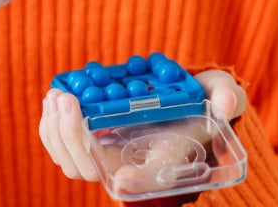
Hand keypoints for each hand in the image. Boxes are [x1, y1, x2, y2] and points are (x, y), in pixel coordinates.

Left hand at [38, 69, 246, 183]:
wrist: (178, 105)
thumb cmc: (200, 104)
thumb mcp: (220, 95)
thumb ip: (226, 96)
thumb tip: (225, 101)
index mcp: (163, 161)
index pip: (150, 179)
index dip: (138, 182)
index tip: (126, 177)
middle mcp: (131, 166)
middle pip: (91, 169)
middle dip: (72, 138)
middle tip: (67, 100)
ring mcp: (106, 157)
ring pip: (70, 161)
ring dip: (55, 131)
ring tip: (56, 95)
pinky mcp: (90, 144)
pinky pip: (62, 146)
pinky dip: (51, 126)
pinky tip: (53, 98)